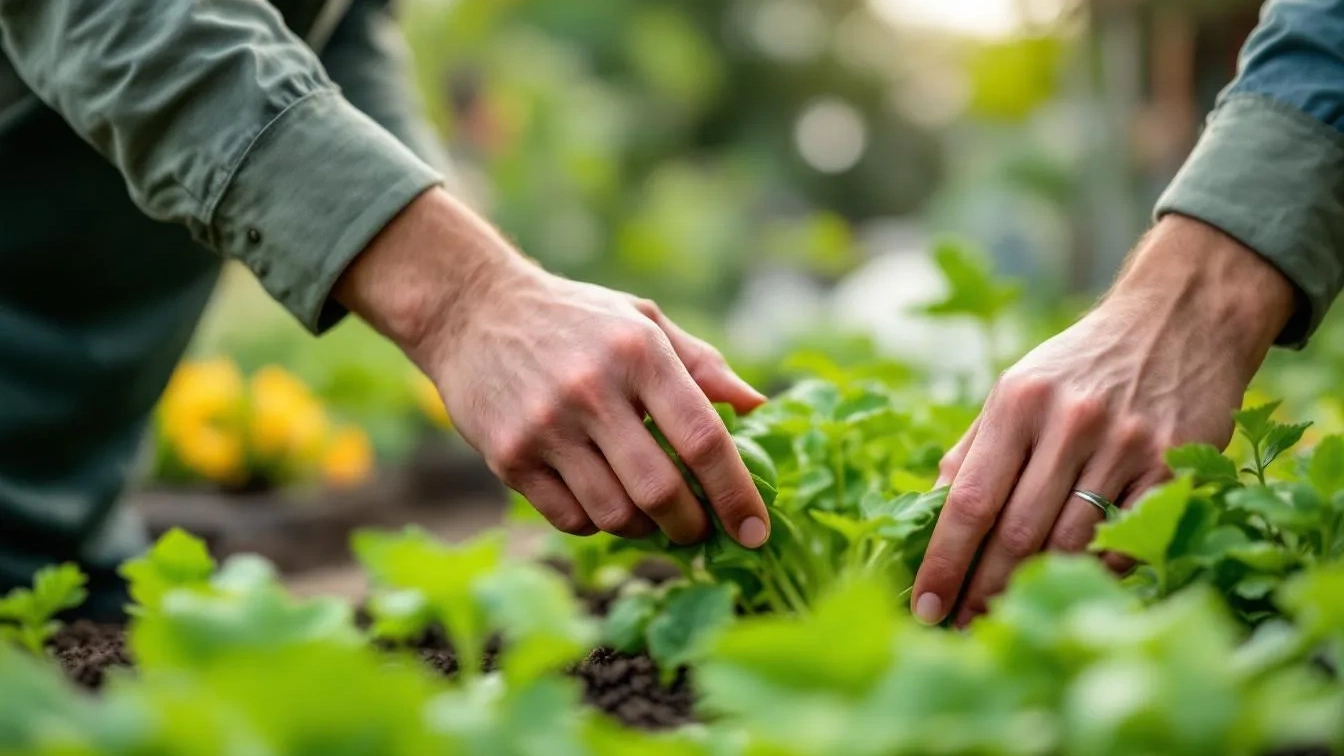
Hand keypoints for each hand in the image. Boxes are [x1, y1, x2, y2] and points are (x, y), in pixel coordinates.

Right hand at [335, 188, 771, 547]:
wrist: (473, 310)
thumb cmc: (575, 318)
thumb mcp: (642, 320)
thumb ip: (702, 364)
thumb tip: (757, 407)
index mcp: (640, 352)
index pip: (704, 439)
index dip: (737, 493)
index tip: (756, 531)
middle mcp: (593, 390)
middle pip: (661, 491)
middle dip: (692, 526)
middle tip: (701, 530)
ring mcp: (547, 427)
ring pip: (615, 514)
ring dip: (644, 529)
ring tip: (650, 514)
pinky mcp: (509, 456)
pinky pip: (570, 519)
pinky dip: (596, 523)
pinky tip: (602, 500)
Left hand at [912, 214, 1297, 626]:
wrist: (1177, 319)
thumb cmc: (1079, 365)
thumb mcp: (1016, 387)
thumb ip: (974, 447)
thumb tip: (931, 511)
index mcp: (1017, 403)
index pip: (969, 500)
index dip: (943, 561)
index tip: (923, 606)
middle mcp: (1069, 422)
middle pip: (1016, 532)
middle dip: (982, 590)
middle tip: (961, 629)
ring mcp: (1125, 444)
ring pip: (1070, 543)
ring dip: (1033, 588)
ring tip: (1004, 616)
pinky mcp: (1174, 463)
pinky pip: (1127, 539)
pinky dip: (1096, 570)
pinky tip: (1071, 584)